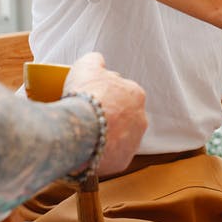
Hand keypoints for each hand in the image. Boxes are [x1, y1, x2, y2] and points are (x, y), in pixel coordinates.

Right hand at [64, 52, 147, 175]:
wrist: (80, 129)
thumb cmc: (85, 95)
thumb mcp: (86, 65)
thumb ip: (95, 60)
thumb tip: (98, 61)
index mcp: (136, 94)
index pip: (123, 93)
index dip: (106, 95)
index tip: (92, 99)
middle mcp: (141, 118)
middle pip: (124, 117)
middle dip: (109, 117)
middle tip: (88, 118)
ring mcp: (134, 142)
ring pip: (120, 138)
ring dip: (107, 137)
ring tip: (86, 136)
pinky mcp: (123, 161)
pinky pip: (112, 157)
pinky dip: (102, 154)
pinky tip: (87, 150)